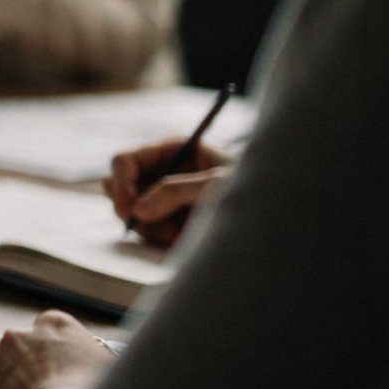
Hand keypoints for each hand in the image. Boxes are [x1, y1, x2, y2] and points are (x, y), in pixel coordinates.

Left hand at [0, 311, 113, 388]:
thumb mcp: (109, 370)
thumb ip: (92, 359)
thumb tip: (93, 363)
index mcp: (56, 327)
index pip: (44, 324)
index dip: (43, 345)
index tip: (46, 360)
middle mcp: (18, 337)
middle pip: (1, 336)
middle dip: (3, 352)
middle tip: (8, 369)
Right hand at [104, 139, 235, 247]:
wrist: (271, 212)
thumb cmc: (248, 186)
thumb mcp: (216, 184)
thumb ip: (177, 191)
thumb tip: (139, 209)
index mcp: (170, 150)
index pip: (125, 160)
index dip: (121, 182)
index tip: (130, 208)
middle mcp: (159, 170)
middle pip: (117, 186)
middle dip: (130, 208)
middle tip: (148, 227)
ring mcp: (158, 195)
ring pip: (127, 210)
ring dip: (145, 226)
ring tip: (175, 235)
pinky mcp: (163, 217)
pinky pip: (141, 228)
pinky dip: (153, 236)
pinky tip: (177, 238)